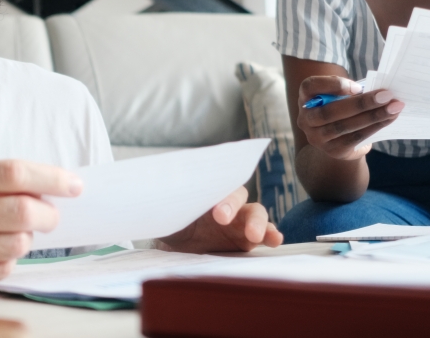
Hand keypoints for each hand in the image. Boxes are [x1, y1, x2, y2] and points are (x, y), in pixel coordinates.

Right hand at [0, 160, 82, 304]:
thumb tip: (37, 187)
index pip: (10, 173)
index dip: (50, 178)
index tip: (73, 184)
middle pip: (20, 213)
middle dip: (48, 215)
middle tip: (50, 216)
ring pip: (15, 245)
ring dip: (25, 239)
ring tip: (11, 234)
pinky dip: (5, 260)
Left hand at [155, 187, 282, 252]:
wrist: (175, 245)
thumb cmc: (172, 221)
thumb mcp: (167, 212)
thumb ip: (168, 205)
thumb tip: (153, 197)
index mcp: (208, 189)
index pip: (218, 185)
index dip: (220, 196)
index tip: (216, 213)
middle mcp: (227, 201)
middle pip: (238, 196)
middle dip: (234, 208)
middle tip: (224, 221)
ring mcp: (239, 220)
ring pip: (256, 215)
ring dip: (260, 224)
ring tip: (263, 236)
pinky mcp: (245, 239)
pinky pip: (262, 235)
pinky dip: (270, 236)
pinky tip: (276, 241)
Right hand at [297, 76, 403, 160]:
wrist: (336, 139)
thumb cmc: (340, 107)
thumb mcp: (339, 95)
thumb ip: (350, 90)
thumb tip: (378, 89)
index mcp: (305, 97)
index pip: (310, 87)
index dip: (332, 85)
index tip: (357, 86)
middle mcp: (306, 119)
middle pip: (331, 111)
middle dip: (362, 103)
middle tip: (386, 96)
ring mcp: (317, 138)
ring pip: (345, 126)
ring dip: (373, 116)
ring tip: (393, 108)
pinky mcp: (333, 150)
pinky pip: (355, 138)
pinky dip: (374, 127)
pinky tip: (389, 119)